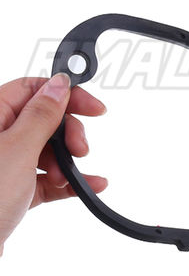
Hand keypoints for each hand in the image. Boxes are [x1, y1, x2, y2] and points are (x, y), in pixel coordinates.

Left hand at [0, 73, 107, 255]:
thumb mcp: (17, 150)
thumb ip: (42, 115)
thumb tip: (59, 84)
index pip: (32, 89)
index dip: (65, 95)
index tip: (93, 108)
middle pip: (44, 119)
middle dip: (68, 133)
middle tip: (80, 148)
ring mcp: (3, 166)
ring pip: (46, 150)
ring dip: (68, 160)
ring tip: (73, 176)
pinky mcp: (11, 191)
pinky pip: (46, 178)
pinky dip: (67, 182)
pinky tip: (88, 186)